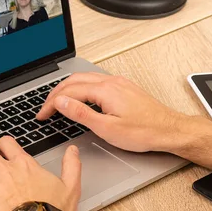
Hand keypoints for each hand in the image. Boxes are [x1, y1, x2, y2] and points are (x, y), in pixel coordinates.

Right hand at [37, 73, 191, 153]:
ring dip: (67, 88)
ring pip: (84, 78)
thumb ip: (81, 113)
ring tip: (57, 101)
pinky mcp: (123, 87)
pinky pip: (95, 80)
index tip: (42, 114)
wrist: (170, 130)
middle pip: (74, 80)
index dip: (52, 103)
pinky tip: (80, 96)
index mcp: (104, 90)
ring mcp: (118, 82)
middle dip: (56, 93)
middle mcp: (110, 82)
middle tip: (45, 108)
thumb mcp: (107, 128)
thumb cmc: (143, 132)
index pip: (69, 92)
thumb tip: (61, 102)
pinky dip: (81, 87)